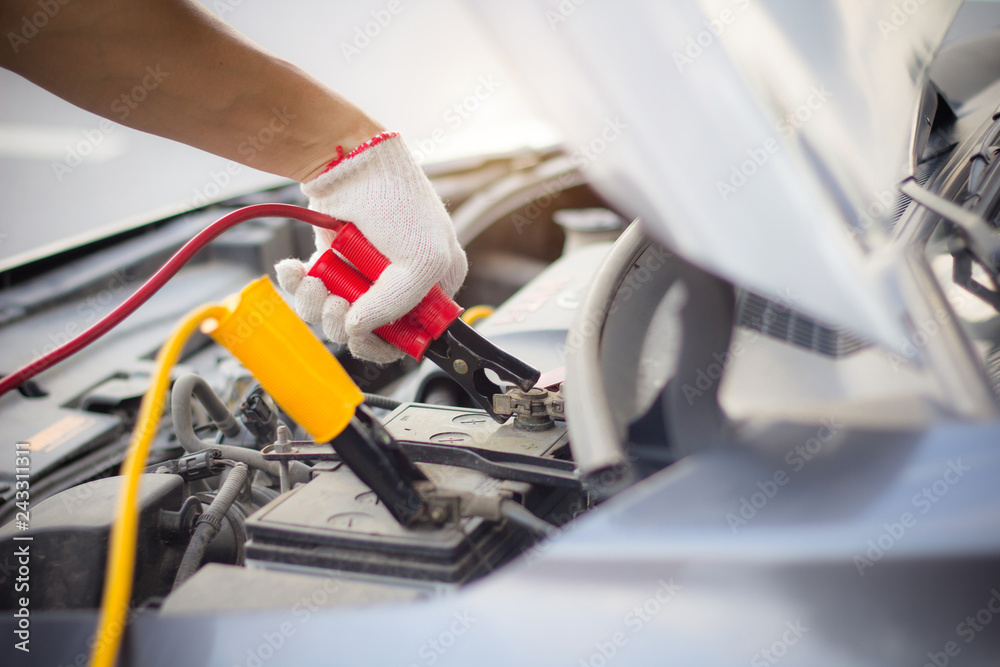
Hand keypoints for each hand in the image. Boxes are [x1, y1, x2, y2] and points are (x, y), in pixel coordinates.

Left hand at [276, 132, 466, 363]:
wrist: (350, 162)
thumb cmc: (397, 201)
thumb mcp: (420, 262)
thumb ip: (395, 305)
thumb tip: (357, 329)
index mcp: (435, 284)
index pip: (414, 334)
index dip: (386, 342)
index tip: (364, 336)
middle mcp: (400, 283)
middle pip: (370, 330)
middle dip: (345, 322)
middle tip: (336, 303)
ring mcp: (364, 274)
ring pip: (336, 314)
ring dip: (319, 304)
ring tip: (314, 282)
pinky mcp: (334, 263)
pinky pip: (313, 292)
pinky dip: (299, 285)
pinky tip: (295, 270)